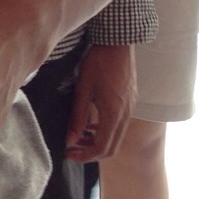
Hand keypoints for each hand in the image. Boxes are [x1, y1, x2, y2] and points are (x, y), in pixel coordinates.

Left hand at [65, 43, 135, 161]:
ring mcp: (130, 109)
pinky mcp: (130, 102)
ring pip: (116, 137)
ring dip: (98, 142)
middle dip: (91, 153)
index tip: (68, 153)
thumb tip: (71, 139)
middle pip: (111, 148)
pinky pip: (119, 126)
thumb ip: (78, 117)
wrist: (118, 43)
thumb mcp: (83, 90)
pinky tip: (91, 124)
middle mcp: (125, 115)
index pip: (101, 148)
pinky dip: (105, 131)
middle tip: (72, 150)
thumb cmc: (98, 63)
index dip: (84, 155)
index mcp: (113, 114)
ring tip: (78, 138)